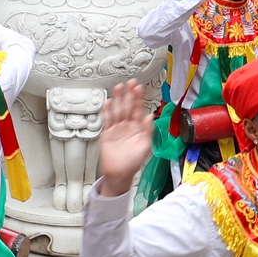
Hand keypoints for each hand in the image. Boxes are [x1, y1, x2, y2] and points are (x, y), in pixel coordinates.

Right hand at [95, 78, 156, 195]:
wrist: (120, 173)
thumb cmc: (133, 162)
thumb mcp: (145, 146)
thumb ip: (147, 130)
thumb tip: (150, 116)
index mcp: (138, 128)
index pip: (138, 109)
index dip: (138, 99)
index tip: (139, 88)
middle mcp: (127, 126)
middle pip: (127, 107)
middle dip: (128, 94)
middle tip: (130, 83)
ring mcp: (117, 129)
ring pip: (117, 110)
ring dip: (117, 99)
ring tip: (118, 88)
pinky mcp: (107, 133)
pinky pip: (107, 120)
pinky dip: (107, 111)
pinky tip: (108, 102)